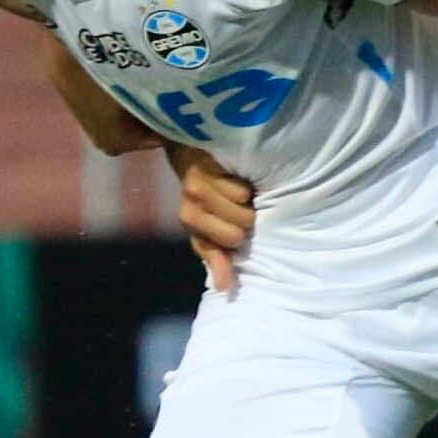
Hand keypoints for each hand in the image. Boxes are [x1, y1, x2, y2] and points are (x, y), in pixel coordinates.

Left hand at [170, 144, 255, 291]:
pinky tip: (239, 175)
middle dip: (245, 223)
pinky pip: (242, 187)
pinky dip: (247, 183)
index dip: (231, 249)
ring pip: (242, 208)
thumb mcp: (210, 229)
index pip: (216, 251)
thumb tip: (225, 288)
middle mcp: (190, 202)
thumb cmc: (210, 197)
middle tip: (241, 208)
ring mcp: (198, 182)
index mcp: (190, 221)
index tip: (235, 241)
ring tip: (241, 190)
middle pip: (236, 234)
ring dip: (247, 201)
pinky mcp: (210, 162)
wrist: (197, 149)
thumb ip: (218, 256)